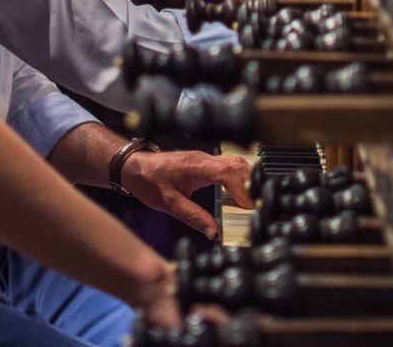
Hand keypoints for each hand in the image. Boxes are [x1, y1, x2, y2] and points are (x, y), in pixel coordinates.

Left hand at [121, 149, 252, 239]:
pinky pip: (226, 167)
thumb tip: (213, 232)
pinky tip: (240, 195)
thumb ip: (193, 217)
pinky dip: (237, 179)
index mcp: (196, 166)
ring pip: (234, 163)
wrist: (134, 166)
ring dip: (246, 179)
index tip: (250, 207)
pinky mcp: (203, 164)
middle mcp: (203, 159)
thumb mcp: (169, 204)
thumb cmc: (149, 181)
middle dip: (251, 183)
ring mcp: (204, 159)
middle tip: (259, 205)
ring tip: (254, 201)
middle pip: (236, 164)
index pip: (227, 172)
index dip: (242, 189)